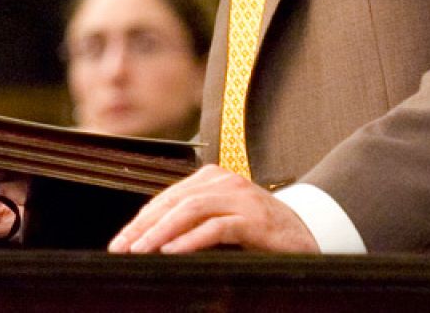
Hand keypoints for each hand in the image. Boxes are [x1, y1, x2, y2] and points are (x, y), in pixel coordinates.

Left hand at [108, 165, 317, 253]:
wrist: (309, 235)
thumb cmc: (260, 232)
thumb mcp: (223, 221)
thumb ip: (194, 222)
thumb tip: (151, 240)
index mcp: (212, 178)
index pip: (167, 197)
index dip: (141, 219)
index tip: (120, 242)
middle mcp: (224, 181)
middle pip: (174, 202)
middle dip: (143, 227)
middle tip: (121, 249)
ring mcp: (240, 198)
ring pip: (190, 211)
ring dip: (160, 232)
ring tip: (140, 251)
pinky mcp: (254, 219)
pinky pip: (217, 227)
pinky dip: (191, 240)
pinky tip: (172, 251)